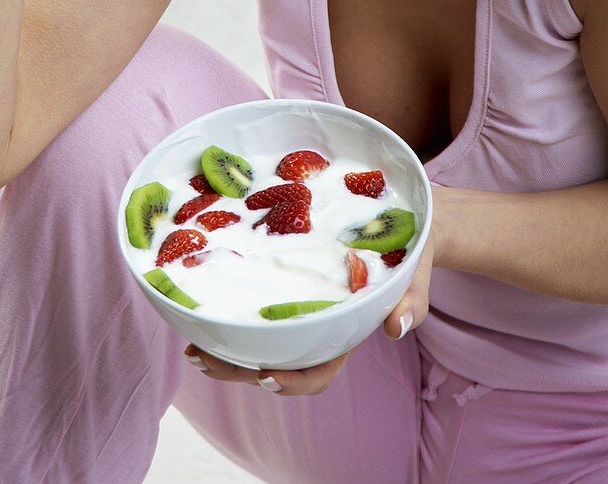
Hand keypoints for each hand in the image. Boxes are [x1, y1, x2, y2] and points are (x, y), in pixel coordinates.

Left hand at [184, 187, 442, 396]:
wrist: (408, 226)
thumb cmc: (410, 257)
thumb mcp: (414, 276)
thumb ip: (410, 303)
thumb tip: (397, 329)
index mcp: (345, 333)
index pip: (319, 371)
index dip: (293, 380)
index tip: (267, 374)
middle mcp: (318, 329)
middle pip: (277, 363)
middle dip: (239, 370)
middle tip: (203, 357)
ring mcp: (300, 311)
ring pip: (260, 343)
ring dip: (226, 351)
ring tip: (193, 345)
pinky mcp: (287, 288)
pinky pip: (258, 312)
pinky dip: (231, 317)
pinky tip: (205, 311)